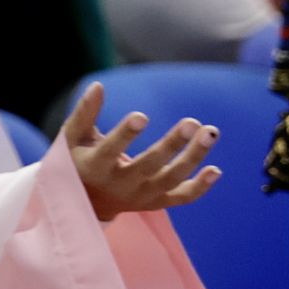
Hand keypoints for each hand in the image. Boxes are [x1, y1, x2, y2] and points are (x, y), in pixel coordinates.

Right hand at [60, 82, 220, 220]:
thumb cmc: (77, 160)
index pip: (110, 151)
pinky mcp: (155, 203)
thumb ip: (84, 113)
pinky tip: (216, 169)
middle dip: (171, 144)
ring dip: (193, 157)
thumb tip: (98, 85)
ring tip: (210, 132)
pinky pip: (181, 197)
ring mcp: (140, 196)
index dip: (125, 135)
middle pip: (149, 166)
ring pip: (171, 179)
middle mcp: (119, 185)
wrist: (86, 201)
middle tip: (192, 121)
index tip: (142, 116)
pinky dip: (200, 187)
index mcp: (95, 167)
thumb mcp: (73, 138)